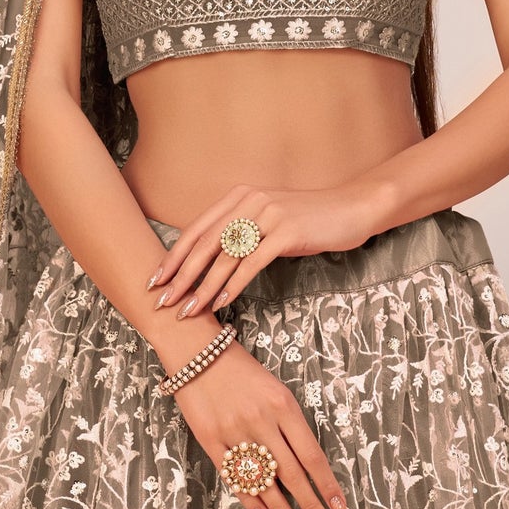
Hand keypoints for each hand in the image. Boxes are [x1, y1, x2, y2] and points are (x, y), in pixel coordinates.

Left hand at [147, 183, 380, 319]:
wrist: (352, 208)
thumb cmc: (310, 219)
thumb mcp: (269, 220)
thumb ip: (242, 231)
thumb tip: (211, 259)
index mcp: (239, 197)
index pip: (196, 230)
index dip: (173, 257)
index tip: (155, 280)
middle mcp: (249, 201)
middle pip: (204, 244)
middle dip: (179, 276)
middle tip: (161, 301)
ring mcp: (268, 215)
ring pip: (225, 257)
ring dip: (203, 287)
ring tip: (187, 310)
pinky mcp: (287, 232)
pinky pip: (252, 263)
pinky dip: (233, 285)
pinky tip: (221, 303)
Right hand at [168, 336, 348, 508]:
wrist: (196, 351)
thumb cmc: (242, 371)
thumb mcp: (276, 391)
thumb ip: (290, 426)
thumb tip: (306, 467)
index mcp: (284, 406)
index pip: (312, 456)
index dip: (327, 486)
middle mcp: (262, 421)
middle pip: (293, 474)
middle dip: (313, 507)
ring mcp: (235, 432)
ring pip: (264, 482)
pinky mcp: (210, 439)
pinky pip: (234, 477)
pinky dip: (251, 501)